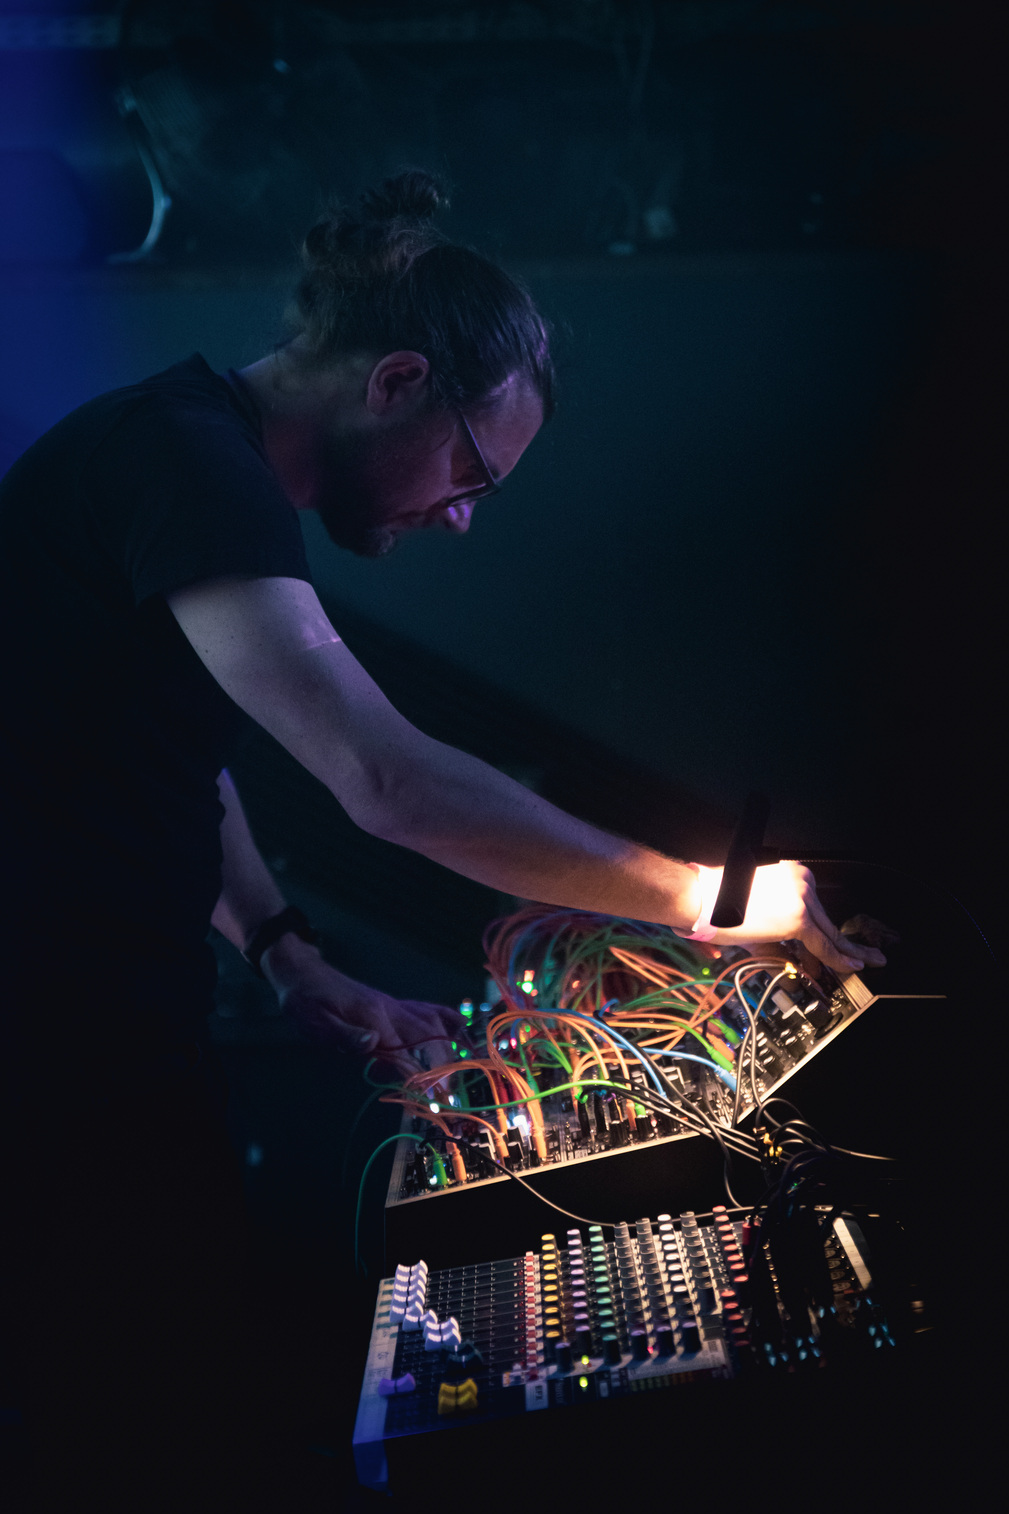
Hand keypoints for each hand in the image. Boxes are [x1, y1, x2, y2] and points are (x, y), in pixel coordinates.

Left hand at [260, 936, 469, 1079]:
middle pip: (431, 1038)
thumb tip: (373, 1044)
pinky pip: (430, 1009)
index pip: (407, 1052)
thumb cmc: (307, 1004)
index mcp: (375, 1019)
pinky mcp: (396, 1005)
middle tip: (450, 1095)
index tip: (435, 1100)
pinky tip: (462, 1033)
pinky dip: (451, 1020)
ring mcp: (398, 1006)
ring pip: (437, 1022)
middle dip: (445, 1066)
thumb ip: (346, 1036)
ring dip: (453, 1046)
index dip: (422, 1077)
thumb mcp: (317, 1024)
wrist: (304, 974)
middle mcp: (393, 1011)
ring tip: (464, 1069)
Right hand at [698, 861, 887, 973]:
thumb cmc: (714, 903)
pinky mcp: (799, 917)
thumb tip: (783, 957)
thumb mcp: (750, 916)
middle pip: (826, 918)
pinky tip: (852, 966)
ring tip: (867, 961)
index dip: (826, 929)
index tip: (835, 940)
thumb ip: (771, 935)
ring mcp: (801, 897)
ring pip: (830, 931)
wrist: (700, 898)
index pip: (814, 907)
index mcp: (788, 874)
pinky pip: (824, 943)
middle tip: (866, 952)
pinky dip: (839, 958)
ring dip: (849, 950)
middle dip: (846, 940)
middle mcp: (799, 880)